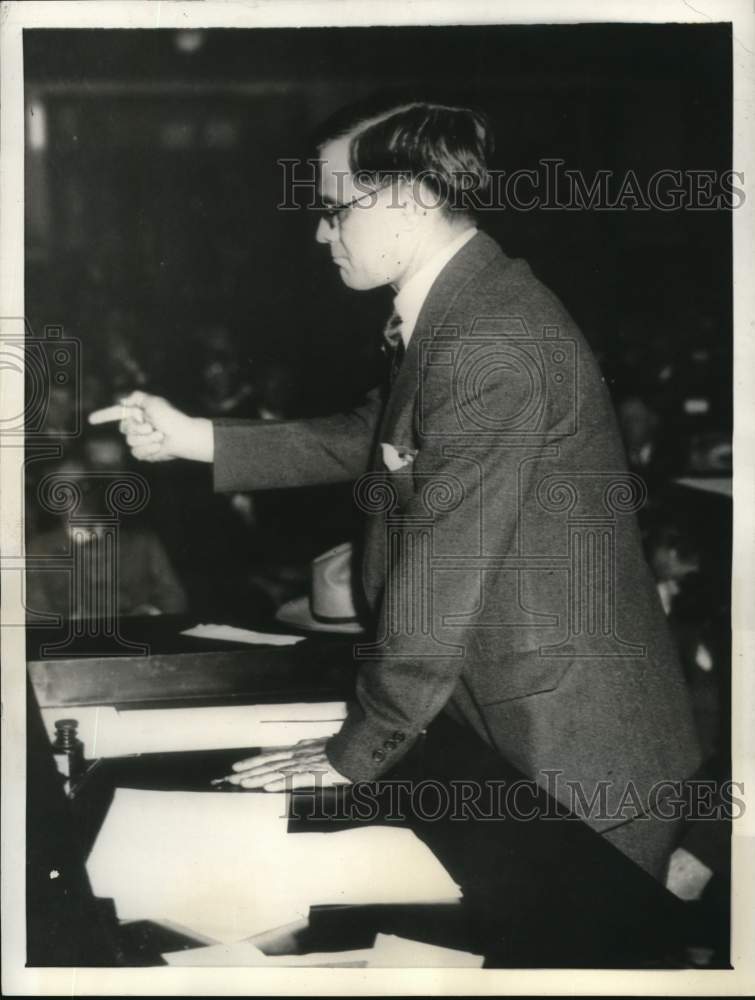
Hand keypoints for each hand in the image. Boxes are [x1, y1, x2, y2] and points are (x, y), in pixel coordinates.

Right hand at [88, 391, 213, 462]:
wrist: (182, 436)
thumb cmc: (170, 417)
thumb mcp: (154, 402)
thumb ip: (138, 398)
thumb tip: (123, 401)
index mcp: (137, 414)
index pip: (116, 414)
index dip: (103, 416)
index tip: (91, 420)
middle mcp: (136, 427)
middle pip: (123, 428)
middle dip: (138, 426)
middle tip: (152, 425)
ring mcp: (140, 441)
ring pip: (130, 441)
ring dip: (146, 438)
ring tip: (160, 436)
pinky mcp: (144, 453)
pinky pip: (137, 452)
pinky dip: (149, 448)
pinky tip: (159, 446)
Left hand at [225, 738, 350, 791]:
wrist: (358, 748)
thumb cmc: (341, 749)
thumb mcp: (322, 743)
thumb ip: (309, 745)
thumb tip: (298, 743)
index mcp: (297, 752)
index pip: (270, 757)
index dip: (252, 762)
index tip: (236, 768)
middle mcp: (297, 757)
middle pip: (268, 764)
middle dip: (248, 772)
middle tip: (228, 779)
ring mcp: (304, 765)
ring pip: (276, 772)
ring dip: (258, 777)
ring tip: (241, 783)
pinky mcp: (315, 774)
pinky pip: (295, 779)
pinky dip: (280, 783)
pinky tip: (267, 787)